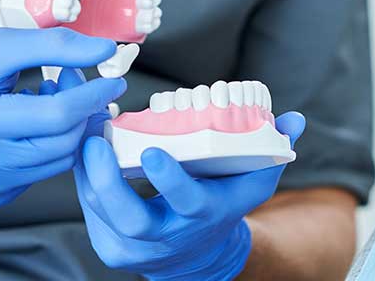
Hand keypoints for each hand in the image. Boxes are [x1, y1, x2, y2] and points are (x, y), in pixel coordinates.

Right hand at [0, 27, 124, 209]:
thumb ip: (55, 45)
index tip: (113, 80)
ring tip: (49, 100)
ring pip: (58, 161)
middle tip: (72, 82)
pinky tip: (31, 126)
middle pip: (63, 142)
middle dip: (82, 110)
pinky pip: (40, 174)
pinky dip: (49, 149)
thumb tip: (106, 51)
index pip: (58, 115)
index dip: (93, 95)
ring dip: (70, 129)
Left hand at [68, 64, 305, 280]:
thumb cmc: (226, 204)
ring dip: (86, 172)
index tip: (151, 150)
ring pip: (100, 212)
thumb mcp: (255, 180)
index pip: (186, 202)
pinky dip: (81, 179)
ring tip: (83, 131)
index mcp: (203, 215)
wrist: (200, 254)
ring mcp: (134, 248)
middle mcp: (167, 237)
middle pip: (130, 216)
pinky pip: (89, 212)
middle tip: (96, 139)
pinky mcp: (110, 247)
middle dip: (107, 179)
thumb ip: (275, 147)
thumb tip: (294, 119)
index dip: (168, 180)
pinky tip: (79, 147)